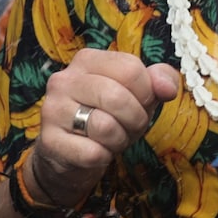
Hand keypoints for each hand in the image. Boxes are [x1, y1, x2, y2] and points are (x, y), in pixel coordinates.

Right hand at [30, 51, 180, 206]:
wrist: (72, 153)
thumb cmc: (109, 116)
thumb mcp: (139, 94)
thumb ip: (159, 81)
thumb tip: (167, 88)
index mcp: (87, 60)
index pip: (130, 68)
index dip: (146, 92)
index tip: (140, 102)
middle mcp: (64, 80)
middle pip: (117, 97)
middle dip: (136, 118)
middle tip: (130, 126)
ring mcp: (52, 110)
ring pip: (104, 126)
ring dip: (120, 139)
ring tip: (112, 138)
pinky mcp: (50, 141)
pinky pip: (93, 152)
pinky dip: (104, 157)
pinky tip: (96, 151)